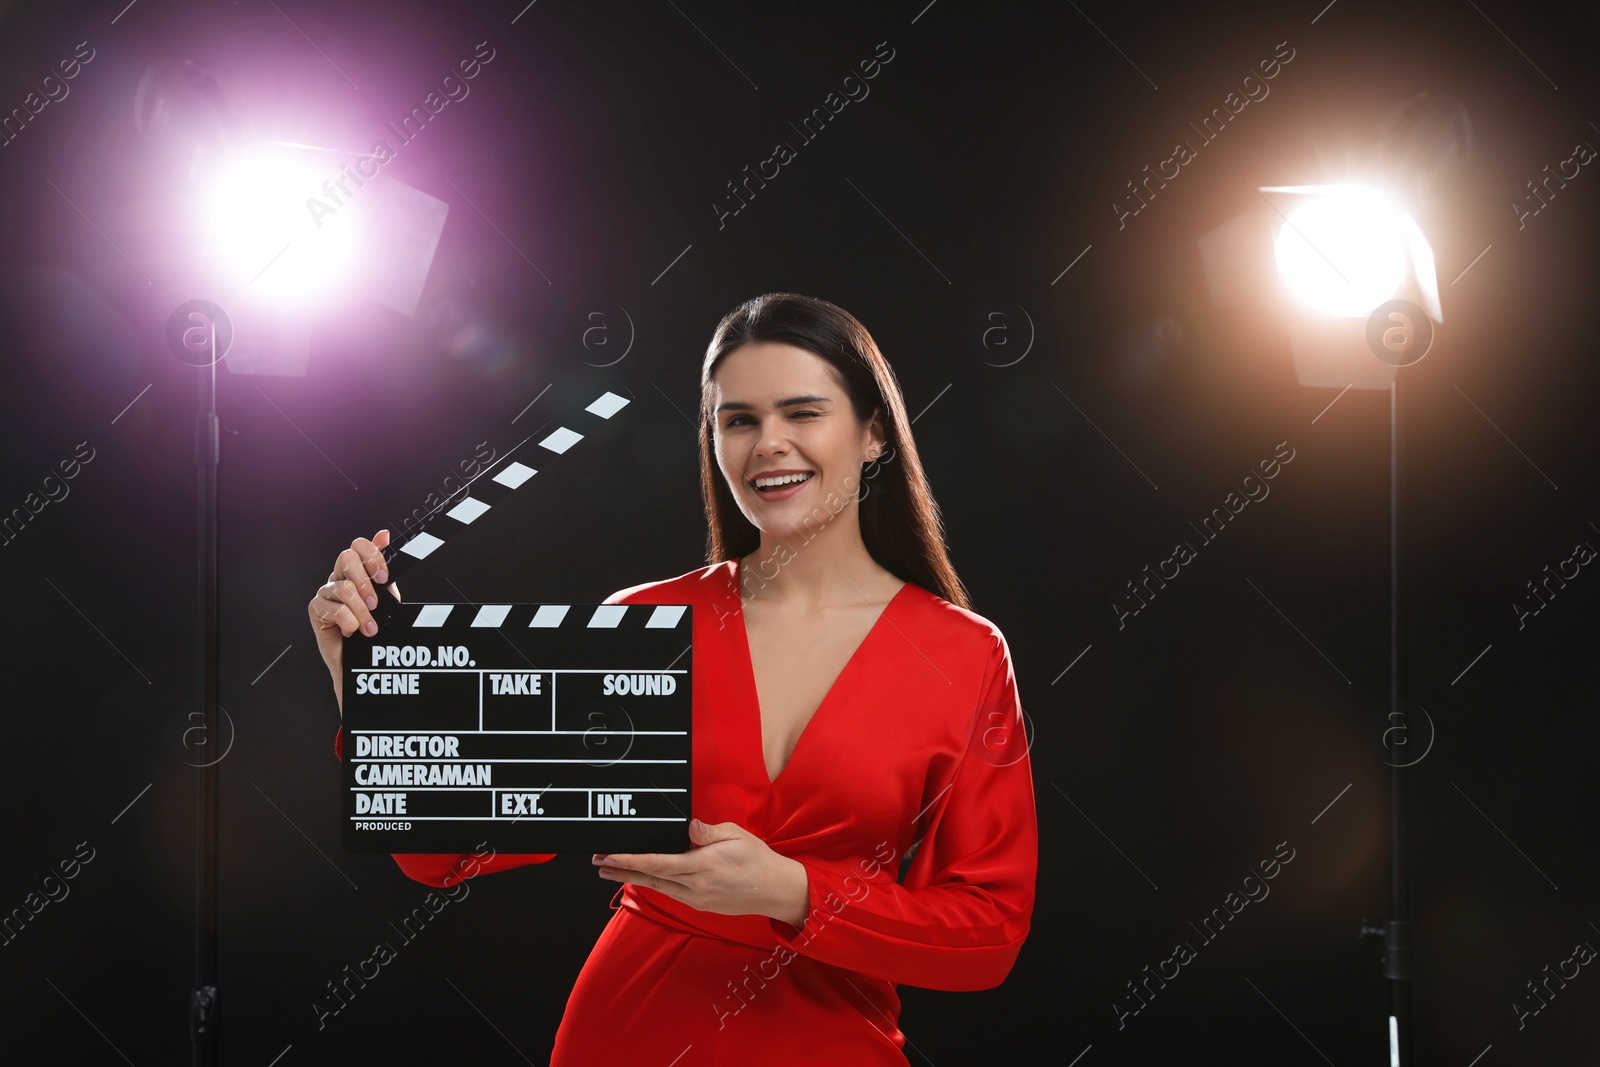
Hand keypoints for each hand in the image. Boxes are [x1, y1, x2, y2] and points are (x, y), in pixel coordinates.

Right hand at [308, 529, 400, 713]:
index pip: (358, 546)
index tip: (385, 576)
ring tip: (370, 628)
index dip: (372, 556)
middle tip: (376, 604)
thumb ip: (384, 570)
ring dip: (362, 611)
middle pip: (346, 558)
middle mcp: (338, 577)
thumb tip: (384, 535)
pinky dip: (350, 622)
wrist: (363, 660)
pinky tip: (352, 632)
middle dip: (366, 581)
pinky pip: (335, 609)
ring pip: (344, 587)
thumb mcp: (387, 598)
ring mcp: (325, 593)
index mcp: (356, 570)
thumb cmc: (374, 627)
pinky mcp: (315, 610)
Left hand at [593, 819, 809, 924]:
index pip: (658, 863)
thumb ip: (708, 832)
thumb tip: (689, 826)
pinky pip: (671, 893)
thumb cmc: (757, 858)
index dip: (631, 860)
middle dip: (622, 870)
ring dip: (632, 878)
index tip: (610, 855)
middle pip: (650, 878)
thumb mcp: (736, 835)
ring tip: (610, 871)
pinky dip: (653, 884)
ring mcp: (697, 898)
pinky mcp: (700, 904)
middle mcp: (695, 886)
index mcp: (702, 866)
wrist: (775, 890)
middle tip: (598, 863)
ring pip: (658, 887)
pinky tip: (642, 878)